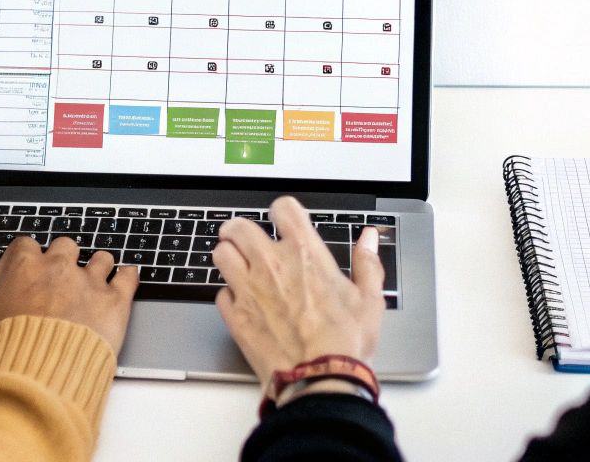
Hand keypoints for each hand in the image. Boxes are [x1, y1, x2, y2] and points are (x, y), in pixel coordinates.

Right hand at [0, 237, 139, 353]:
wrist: (38, 375)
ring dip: (99, 268)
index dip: (33, 259)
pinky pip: (129, 276)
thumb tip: (4, 277)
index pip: (29, 245)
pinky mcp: (114, 301)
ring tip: (96, 284)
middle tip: (64, 280)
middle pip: (66, 246)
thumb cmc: (10, 348)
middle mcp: (59, 268)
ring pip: (101, 258)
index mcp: (26, 266)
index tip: (35, 268)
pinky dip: (128, 276)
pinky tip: (125, 278)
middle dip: (65, 260)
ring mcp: (89, 282)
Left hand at [213, 196, 383, 382]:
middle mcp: (271, 264)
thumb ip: (367, 263)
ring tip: (238, 265)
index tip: (283, 220)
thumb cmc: (345, 342)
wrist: (319, 379)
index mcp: (304, 253)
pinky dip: (229, 294)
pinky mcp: (236, 316)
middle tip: (246, 239)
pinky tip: (242, 302)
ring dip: (228, 255)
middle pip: (238, 226)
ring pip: (221, 254)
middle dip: (240, 229)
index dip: (282, 211)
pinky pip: (220, 293)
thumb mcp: (369, 299)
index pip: (283, 208)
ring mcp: (249, 289)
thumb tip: (368, 238)